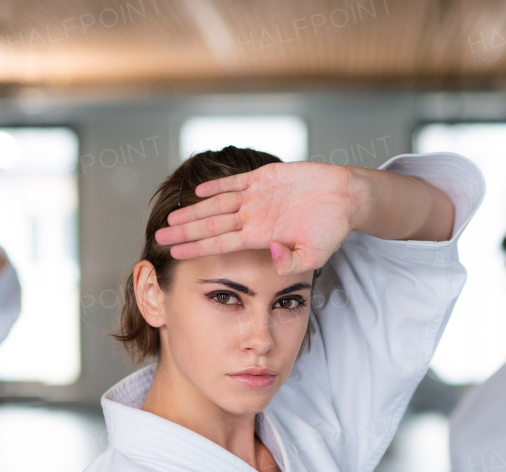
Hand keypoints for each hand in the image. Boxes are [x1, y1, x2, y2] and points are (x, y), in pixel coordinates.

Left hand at [156, 162, 358, 274]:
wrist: (347, 198)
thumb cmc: (332, 230)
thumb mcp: (314, 255)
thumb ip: (290, 260)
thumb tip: (269, 254)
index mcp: (261, 237)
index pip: (220, 244)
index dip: (196, 248)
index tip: (174, 253)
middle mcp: (253, 218)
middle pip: (211, 225)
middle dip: (185, 231)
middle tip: (159, 236)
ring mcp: (257, 198)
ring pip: (217, 205)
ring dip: (194, 211)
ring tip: (170, 218)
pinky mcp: (265, 178)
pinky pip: (235, 183)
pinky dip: (217, 186)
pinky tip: (198, 191)